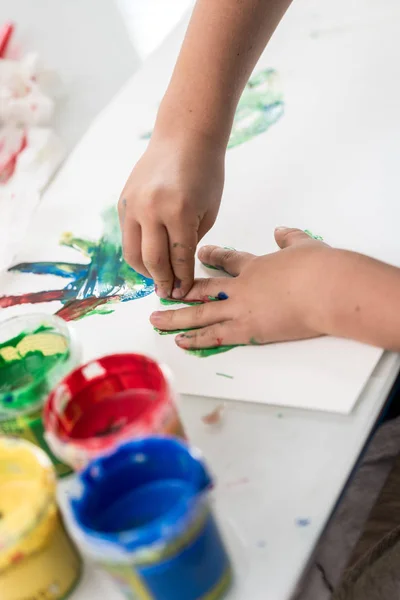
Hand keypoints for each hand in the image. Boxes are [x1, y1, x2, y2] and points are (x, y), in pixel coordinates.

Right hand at [118, 130, 224, 298]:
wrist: (183, 138)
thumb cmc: (205, 173)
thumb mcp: (208, 211)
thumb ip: (190, 241)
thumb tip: (177, 268)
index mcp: (179, 212)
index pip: (179, 258)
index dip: (182, 280)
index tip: (184, 294)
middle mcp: (152, 209)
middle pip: (153, 261)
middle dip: (162, 282)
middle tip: (168, 293)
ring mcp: (133, 205)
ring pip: (132, 253)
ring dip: (145, 271)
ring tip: (158, 277)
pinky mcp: (123, 202)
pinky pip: (127, 236)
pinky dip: (138, 251)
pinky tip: (150, 256)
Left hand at [150, 227, 337, 347]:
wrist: (326, 288)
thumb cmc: (319, 267)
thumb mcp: (304, 245)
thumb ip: (289, 238)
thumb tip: (281, 230)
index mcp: (256, 266)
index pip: (229, 260)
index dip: (213, 256)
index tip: (202, 254)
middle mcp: (241, 287)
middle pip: (203, 288)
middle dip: (181, 290)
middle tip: (162, 291)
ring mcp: (241, 309)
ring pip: (200, 313)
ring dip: (175, 317)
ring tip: (155, 320)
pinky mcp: (248, 331)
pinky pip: (214, 336)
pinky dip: (195, 339)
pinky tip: (180, 341)